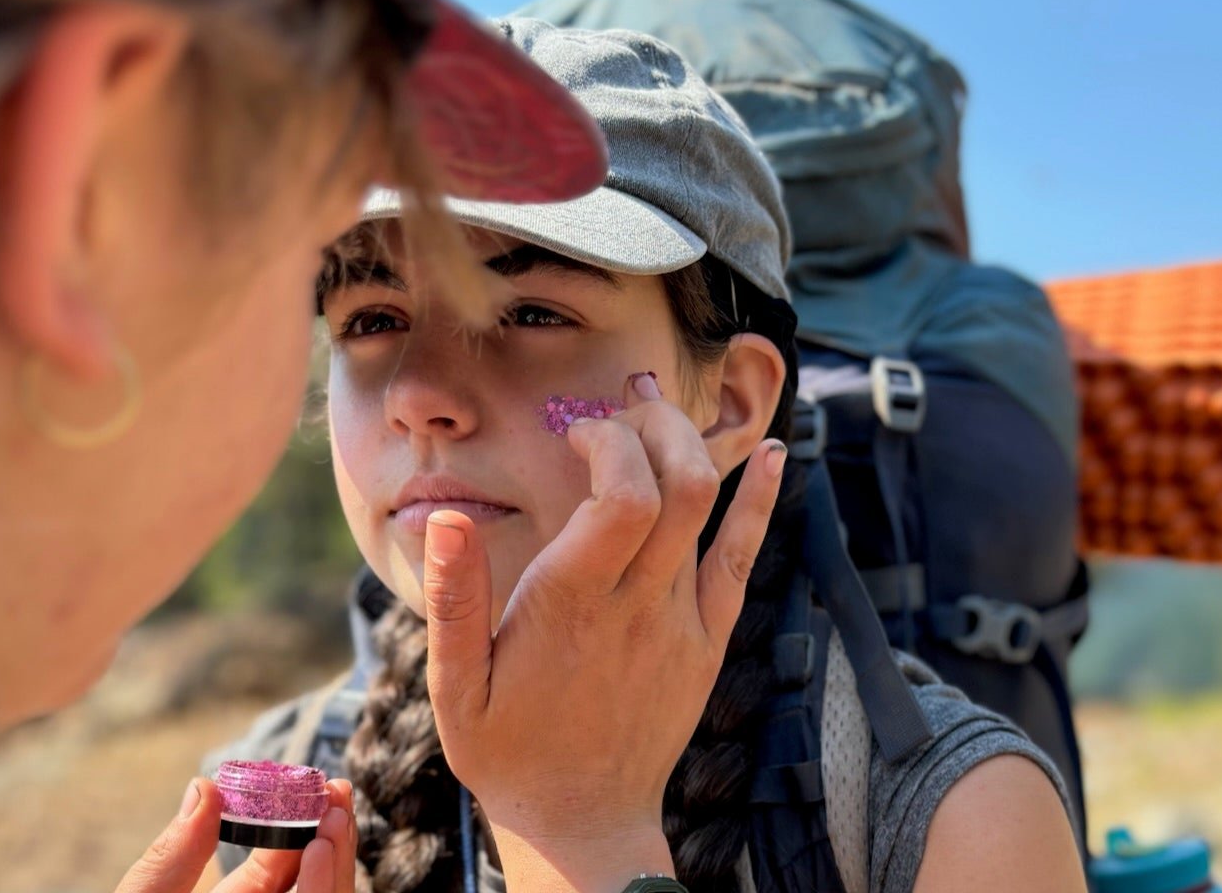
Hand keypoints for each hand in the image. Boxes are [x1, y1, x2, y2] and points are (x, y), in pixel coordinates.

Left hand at [113, 776, 355, 892]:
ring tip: (332, 818)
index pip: (280, 864)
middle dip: (331, 836)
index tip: (318, 786)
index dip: (301, 823)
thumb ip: (173, 856)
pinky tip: (318, 854)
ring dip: (335, 861)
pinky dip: (321, 891)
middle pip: (311, 881)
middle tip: (337, 793)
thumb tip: (205, 786)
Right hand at [423, 373, 787, 891]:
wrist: (584, 822)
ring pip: (710, 510)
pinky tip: (775, 458)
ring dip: (692, 444)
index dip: (609, 441)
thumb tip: (447, 518)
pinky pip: (743, 559)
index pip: (621, 494)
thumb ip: (454, 601)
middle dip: (656, 422)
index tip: (578, 432)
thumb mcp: (456, 687)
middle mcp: (637, 606)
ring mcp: (682, 621)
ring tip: (662, 405)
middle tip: (625, 400)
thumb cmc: (508, 752)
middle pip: (677, 484)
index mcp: (571, 606)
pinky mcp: (708, 639)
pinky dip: (761, 504)